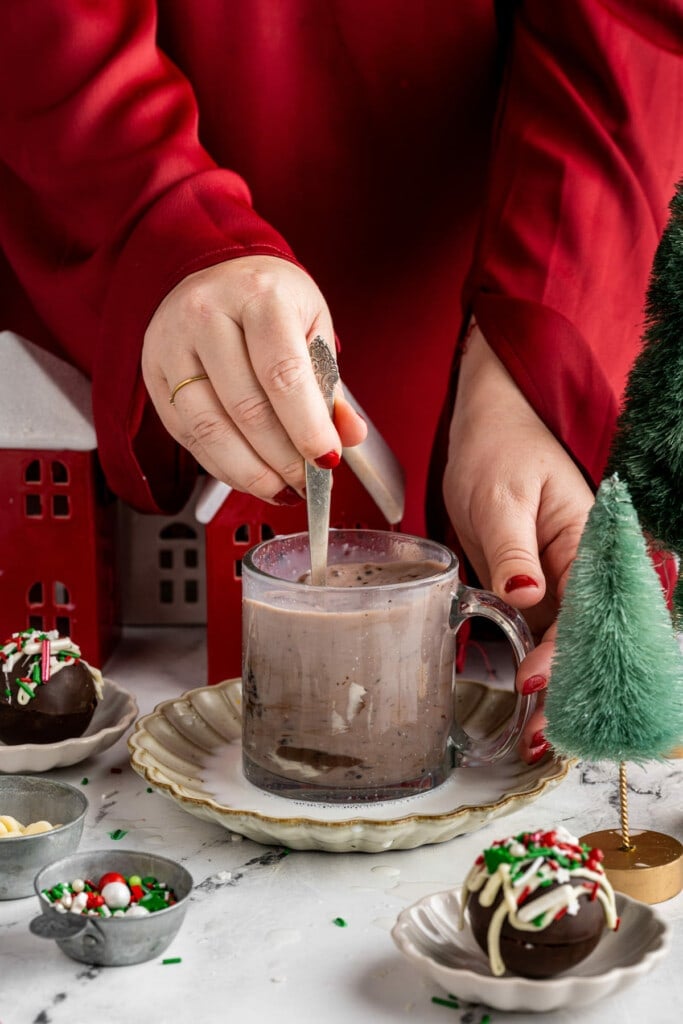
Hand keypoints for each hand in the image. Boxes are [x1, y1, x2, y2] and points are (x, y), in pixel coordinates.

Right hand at [141, 255, 366, 503]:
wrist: (215, 271)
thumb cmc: (269, 299)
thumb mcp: (312, 325)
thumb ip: (329, 383)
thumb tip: (348, 434)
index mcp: (258, 295)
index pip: (282, 374)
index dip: (307, 427)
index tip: (327, 460)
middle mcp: (207, 314)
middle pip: (246, 407)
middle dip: (282, 458)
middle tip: (307, 482)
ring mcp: (173, 344)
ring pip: (210, 428)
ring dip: (250, 472)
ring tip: (280, 488)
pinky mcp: (154, 374)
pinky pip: (187, 435)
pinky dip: (222, 465)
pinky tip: (249, 475)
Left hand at [443, 324, 593, 760]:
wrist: (488, 427)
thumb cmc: (502, 447)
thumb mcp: (501, 495)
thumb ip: (512, 548)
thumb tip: (525, 595)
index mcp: (589, 543)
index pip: (585, 609)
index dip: (560, 652)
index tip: (532, 683)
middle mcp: (582, 569)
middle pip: (583, 640)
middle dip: (564, 691)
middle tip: (537, 741)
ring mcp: (560, 581)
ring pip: (561, 646)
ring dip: (549, 691)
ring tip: (529, 740)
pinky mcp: (534, 588)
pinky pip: (537, 635)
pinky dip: (530, 669)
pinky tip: (519, 703)